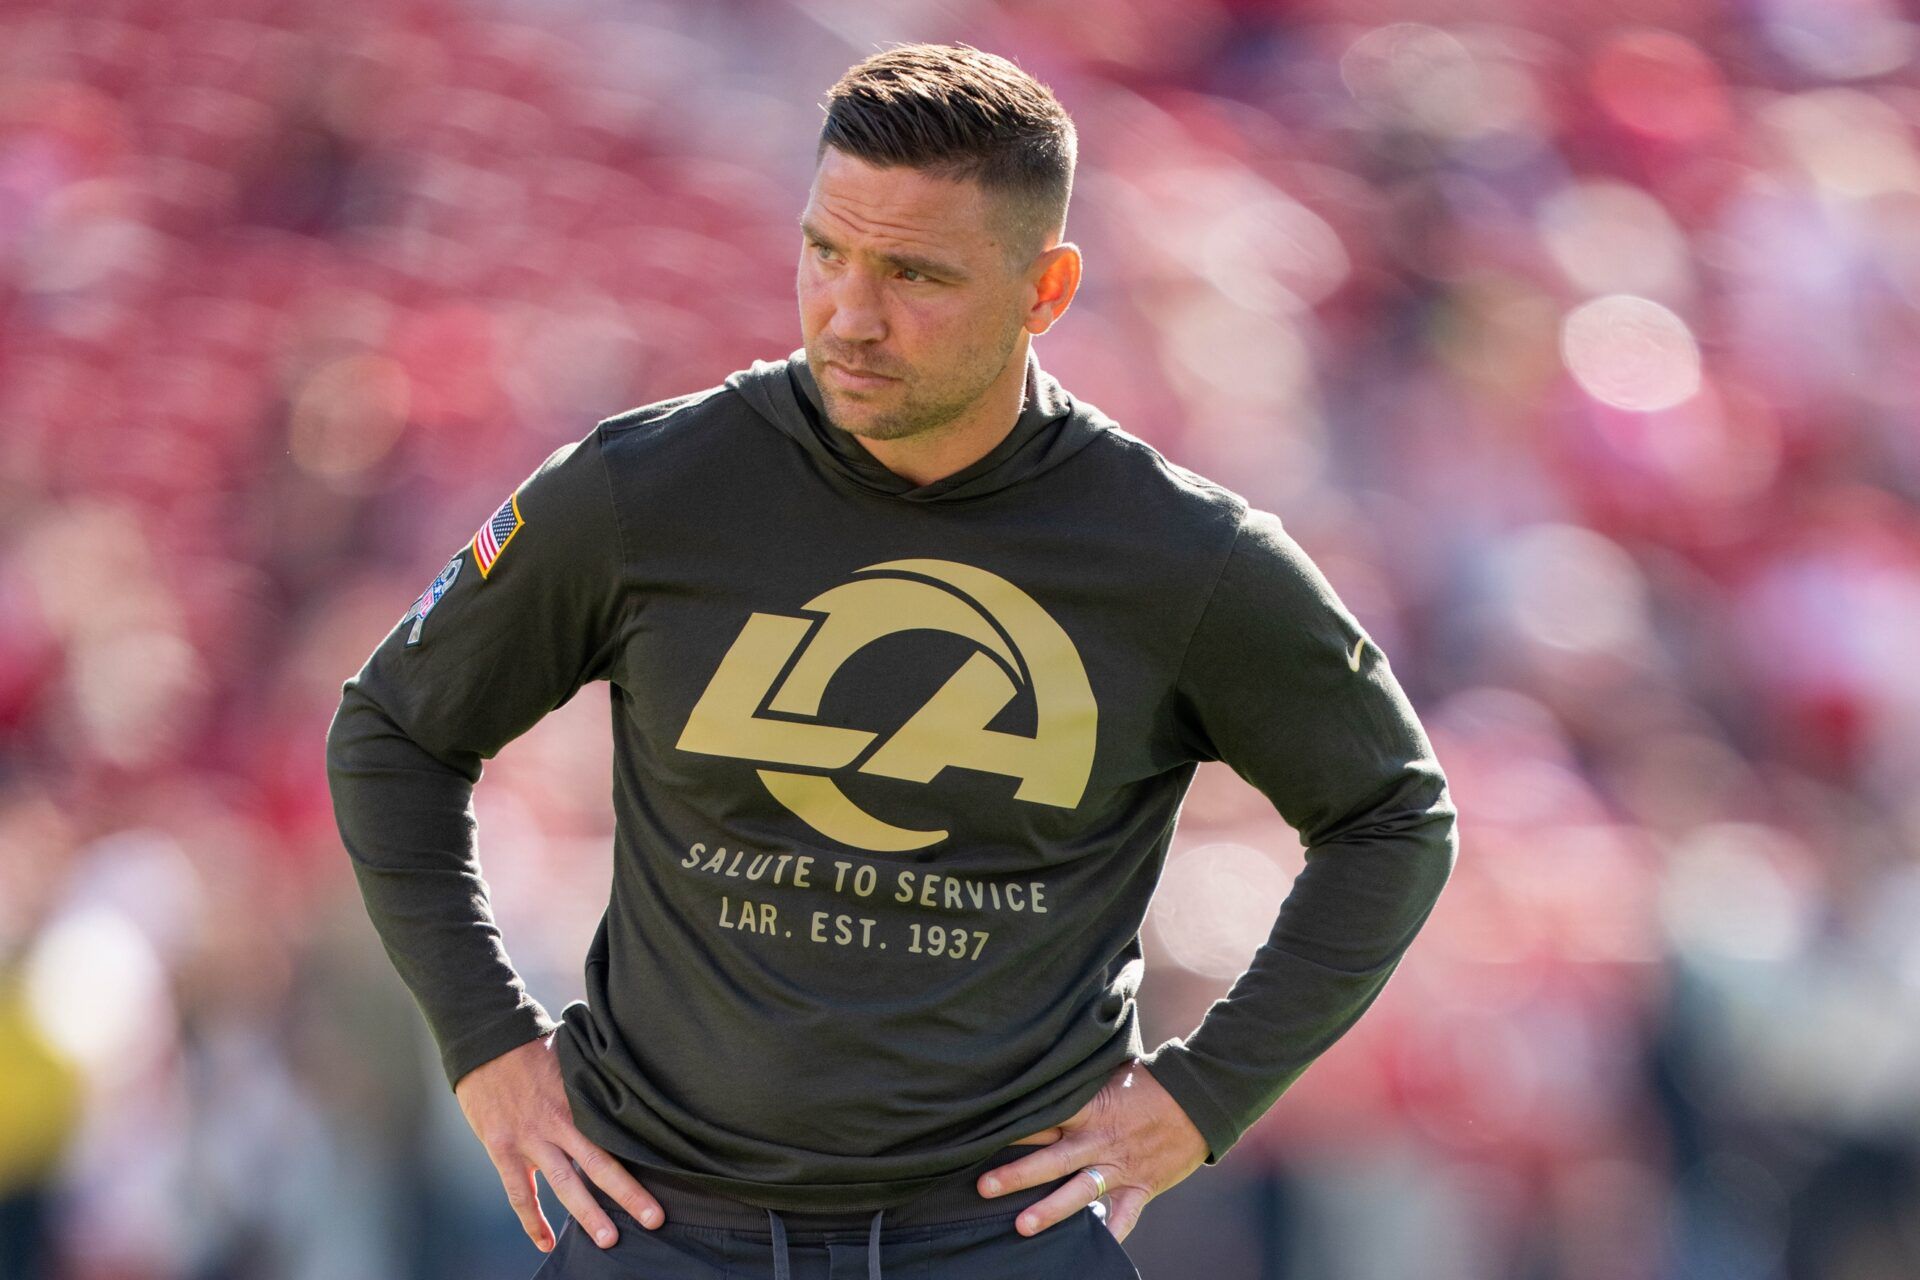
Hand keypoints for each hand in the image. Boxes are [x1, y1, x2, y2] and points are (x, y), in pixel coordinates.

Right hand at [454, 1031, 666, 1252]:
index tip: (666, 1173)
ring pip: (563, 1184)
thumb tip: (628, 1082)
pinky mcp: (502, 1148)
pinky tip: (546, 1243)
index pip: (617, 1134)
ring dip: (587, 1214)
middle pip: (598, 1164)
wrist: (485, 1041)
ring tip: (609, 1241)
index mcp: (580, 1100)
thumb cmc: (533, 1046)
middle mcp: (558, 1123)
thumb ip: (595, 1079)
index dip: (641, 1156)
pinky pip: (519, 1193)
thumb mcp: (573, 1056)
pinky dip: (532, 1221)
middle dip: (627, 1194)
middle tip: (653, 1220)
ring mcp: (529, 1139)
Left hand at [977, 1059, 1207, 1243]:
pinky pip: (1125, 1215)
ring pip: (1079, 1191)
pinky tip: (1095, 1250)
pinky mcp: (1142, 1186)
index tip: (982, 1133)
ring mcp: (1121, 1167)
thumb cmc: (1152, 1079)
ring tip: (1021, 1225)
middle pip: (1052, 1159)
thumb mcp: (1111, 1072)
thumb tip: (1046, 1067)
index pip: (1044, 1118)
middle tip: (983, 1187)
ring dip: (1050, 1209)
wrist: (1201, 1098)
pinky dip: (1112, 1233)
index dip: (1013, 1127)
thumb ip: (1079, 1080)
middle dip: (1017, 1174)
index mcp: (1090, 1109)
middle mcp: (1100, 1141)